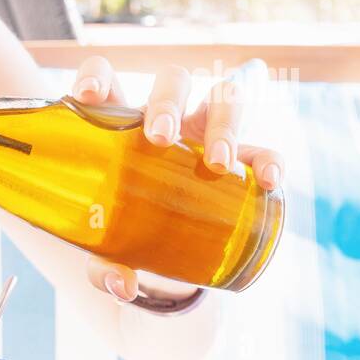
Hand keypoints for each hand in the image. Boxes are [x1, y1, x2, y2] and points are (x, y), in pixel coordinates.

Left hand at [69, 56, 284, 302]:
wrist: (168, 271)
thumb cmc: (124, 241)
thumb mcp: (108, 255)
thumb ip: (105, 268)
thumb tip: (121, 283)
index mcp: (119, 128)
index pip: (106, 82)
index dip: (97, 76)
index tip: (88, 97)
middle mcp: (165, 123)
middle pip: (172, 82)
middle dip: (168, 102)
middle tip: (159, 138)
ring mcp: (205, 138)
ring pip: (224, 99)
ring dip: (223, 122)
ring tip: (217, 162)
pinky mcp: (242, 166)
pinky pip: (263, 152)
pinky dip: (270, 160)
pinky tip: (269, 181)